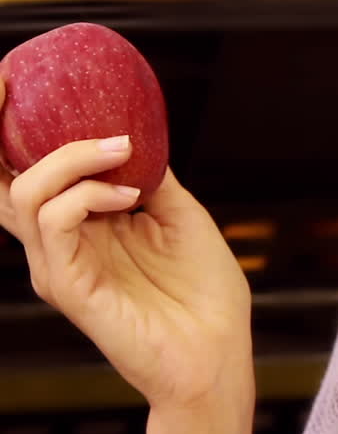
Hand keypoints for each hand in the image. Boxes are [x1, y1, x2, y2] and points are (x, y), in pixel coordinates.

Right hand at [0, 77, 253, 411]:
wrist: (220, 355)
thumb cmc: (202, 294)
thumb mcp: (178, 213)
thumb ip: (148, 173)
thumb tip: (136, 127)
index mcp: (77, 225)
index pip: (25, 170)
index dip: (8, 127)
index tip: (12, 78)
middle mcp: (56, 244)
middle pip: (0, 180)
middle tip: (9, 83)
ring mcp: (57, 266)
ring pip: (24, 194)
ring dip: (71, 157)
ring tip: (122, 149)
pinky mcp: (69, 288)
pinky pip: (54, 224)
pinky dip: (86, 193)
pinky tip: (128, 195)